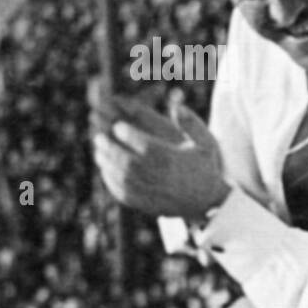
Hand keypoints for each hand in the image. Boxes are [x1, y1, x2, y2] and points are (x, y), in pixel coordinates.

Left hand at [91, 92, 229, 219]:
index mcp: (170, 158)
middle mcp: (158, 175)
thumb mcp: (205, 143)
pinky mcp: (144, 204)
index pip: (140, 142)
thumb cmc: (205, 169)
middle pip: (124, 158)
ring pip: (120, 176)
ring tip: (99, 152)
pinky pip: (122, 191)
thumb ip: (191, 123)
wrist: (207, 202)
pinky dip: (110, 180)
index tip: (118, 126)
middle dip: (109, 146)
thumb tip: (176, 104)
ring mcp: (150, 191)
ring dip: (106, 162)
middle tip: (99, 137)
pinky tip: (107, 170)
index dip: (124, 132)